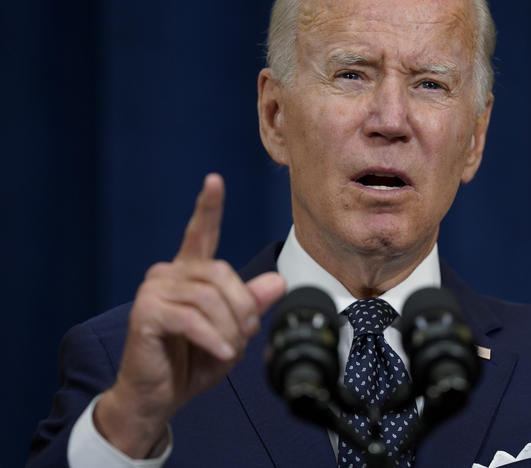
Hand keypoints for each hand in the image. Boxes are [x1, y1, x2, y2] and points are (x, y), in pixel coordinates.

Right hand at [94, 174, 285, 457]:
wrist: (158, 396)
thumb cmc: (193, 361)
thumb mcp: (232, 333)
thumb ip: (251, 305)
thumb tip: (277, 281)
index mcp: (190, 273)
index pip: (200, 233)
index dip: (209, 207)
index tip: (214, 181)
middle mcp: (168, 274)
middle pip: (221, 272)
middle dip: (243, 307)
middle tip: (245, 336)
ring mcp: (154, 291)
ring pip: (209, 298)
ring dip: (229, 329)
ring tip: (229, 350)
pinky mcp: (146, 313)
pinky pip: (191, 318)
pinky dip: (213, 339)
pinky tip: (222, 354)